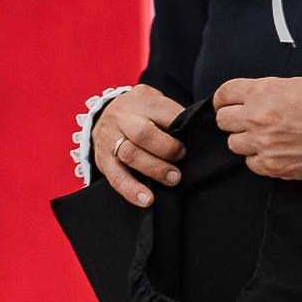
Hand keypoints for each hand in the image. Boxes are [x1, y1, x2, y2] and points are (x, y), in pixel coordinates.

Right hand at [93, 84, 186, 206]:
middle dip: (166, 149)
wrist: (105, 113)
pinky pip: (115, 177)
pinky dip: (131, 190)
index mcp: (142, 101)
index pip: (164, 113)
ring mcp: (110, 139)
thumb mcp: (156, 102)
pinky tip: (146, 199)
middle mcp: (123, 118)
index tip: (193, 140)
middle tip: (181, 158)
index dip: (181, 129)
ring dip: (154, 170)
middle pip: (142, 134)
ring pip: (129, 155)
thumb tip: (199, 134)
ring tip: (172, 180)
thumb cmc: (142, 112)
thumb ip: (173, 114)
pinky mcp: (102, 160)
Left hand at [214, 76, 301, 181]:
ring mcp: (262, 143)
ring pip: (233, 143)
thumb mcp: (295, 84)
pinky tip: (274, 151)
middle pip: (223, 120)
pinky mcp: (271, 165)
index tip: (225, 103)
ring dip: (245, 140)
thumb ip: (267, 91)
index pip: (224, 94)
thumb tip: (251, 98)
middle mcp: (256, 117)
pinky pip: (250, 162)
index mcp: (262, 92)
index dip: (223, 99)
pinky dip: (258, 158)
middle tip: (246, 120)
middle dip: (233, 119)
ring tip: (265, 137)